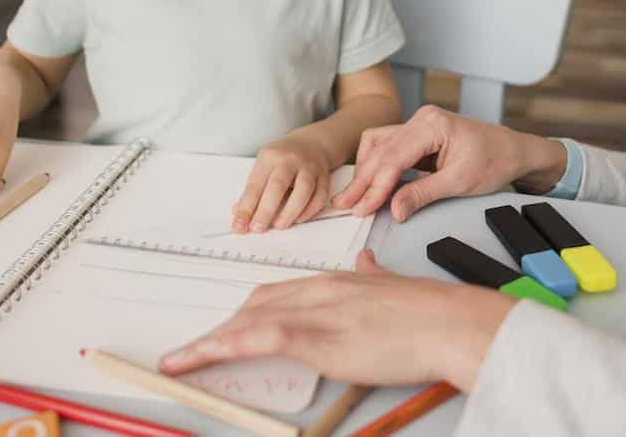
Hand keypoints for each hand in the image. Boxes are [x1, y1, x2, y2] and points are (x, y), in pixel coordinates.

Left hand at [158, 249, 514, 390]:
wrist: (447, 322)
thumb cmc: (429, 313)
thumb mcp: (392, 286)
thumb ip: (373, 275)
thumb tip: (366, 263)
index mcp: (335, 281)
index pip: (279, 293)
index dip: (249, 311)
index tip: (231, 324)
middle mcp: (317, 290)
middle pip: (256, 304)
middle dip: (224, 328)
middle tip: (196, 352)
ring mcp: (314, 311)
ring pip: (247, 321)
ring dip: (209, 343)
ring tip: (179, 362)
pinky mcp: (315, 337)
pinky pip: (254, 339)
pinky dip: (218, 348)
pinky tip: (194, 359)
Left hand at [232, 136, 332, 232]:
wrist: (311, 143)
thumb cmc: (283, 158)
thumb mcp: (264, 166)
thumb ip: (253, 191)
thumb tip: (240, 215)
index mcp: (269, 157)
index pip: (255, 184)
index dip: (247, 207)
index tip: (239, 225)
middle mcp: (290, 159)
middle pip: (278, 185)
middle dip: (266, 210)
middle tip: (258, 228)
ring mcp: (309, 166)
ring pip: (303, 189)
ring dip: (290, 211)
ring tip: (279, 226)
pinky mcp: (324, 175)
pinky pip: (320, 195)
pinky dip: (309, 210)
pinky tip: (298, 219)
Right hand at [332, 106, 566, 221]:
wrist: (515, 151)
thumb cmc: (496, 161)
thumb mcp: (460, 183)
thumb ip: (422, 194)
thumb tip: (394, 210)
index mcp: (432, 124)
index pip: (393, 158)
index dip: (374, 186)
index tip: (361, 208)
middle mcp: (421, 119)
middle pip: (380, 151)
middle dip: (362, 181)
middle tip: (344, 205)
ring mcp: (419, 124)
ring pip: (379, 145)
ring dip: (365, 171)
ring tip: (352, 197)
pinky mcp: (418, 135)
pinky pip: (389, 147)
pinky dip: (377, 165)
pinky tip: (369, 184)